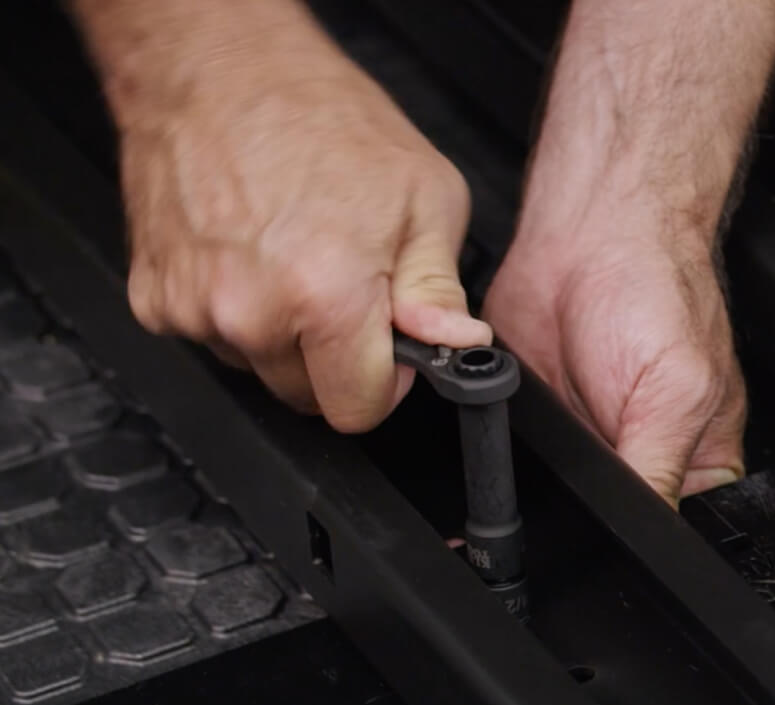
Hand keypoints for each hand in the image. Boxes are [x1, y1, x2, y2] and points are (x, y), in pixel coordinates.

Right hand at [118, 35, 489, 429]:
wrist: (213, 62)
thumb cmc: (315, 114)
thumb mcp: (423, 196)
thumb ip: (440, 290)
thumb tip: (456, 341)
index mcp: (325, 298)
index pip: (359, 411)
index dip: (383, 383)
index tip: (385, 349)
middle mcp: (252, 314)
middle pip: (308, 398)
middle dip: (334, 360)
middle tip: (341, 288)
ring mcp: (196, 312)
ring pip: (260, 369)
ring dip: (282, 335)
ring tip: (291, 257)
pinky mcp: (156, 301)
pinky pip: (214, 340)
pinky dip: (235, 312)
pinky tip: (248, 255)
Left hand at [485, 225, 746, 506]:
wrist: (587, 234)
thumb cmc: (653, 289)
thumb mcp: (677, 393)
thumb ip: (659, 471)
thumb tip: (644, 532)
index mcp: (696, 462)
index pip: (665, 528)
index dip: (637, 531)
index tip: (613, 498)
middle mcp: (642, 456)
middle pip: (607, 518)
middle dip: (584, 503)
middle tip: (584, 443)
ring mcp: (588, 444)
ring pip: (555, 496)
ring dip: (541, 479)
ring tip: (560, 417)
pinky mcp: (541, 425)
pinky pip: (515, 461)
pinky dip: (503, 455)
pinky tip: (523, 422)